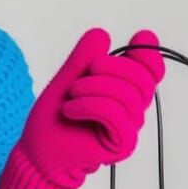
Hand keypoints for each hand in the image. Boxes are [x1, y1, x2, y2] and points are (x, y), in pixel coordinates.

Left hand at [0, 28, 165, 188]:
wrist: (37, 155)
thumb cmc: (51, 123)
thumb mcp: (66, 81)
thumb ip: (83, 59)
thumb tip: (101, 33)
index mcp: (122, 94)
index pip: (150, 72)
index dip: (149, 54)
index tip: (142, 37)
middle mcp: (130, 111)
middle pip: (142, 79)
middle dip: (111, 68)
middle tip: (79, 78)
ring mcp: (128, 129)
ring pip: (128, 96)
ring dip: (93, 88)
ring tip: (70, 96)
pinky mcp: (121, 145)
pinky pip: (117, 115)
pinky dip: (91, 105)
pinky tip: (70, 110)